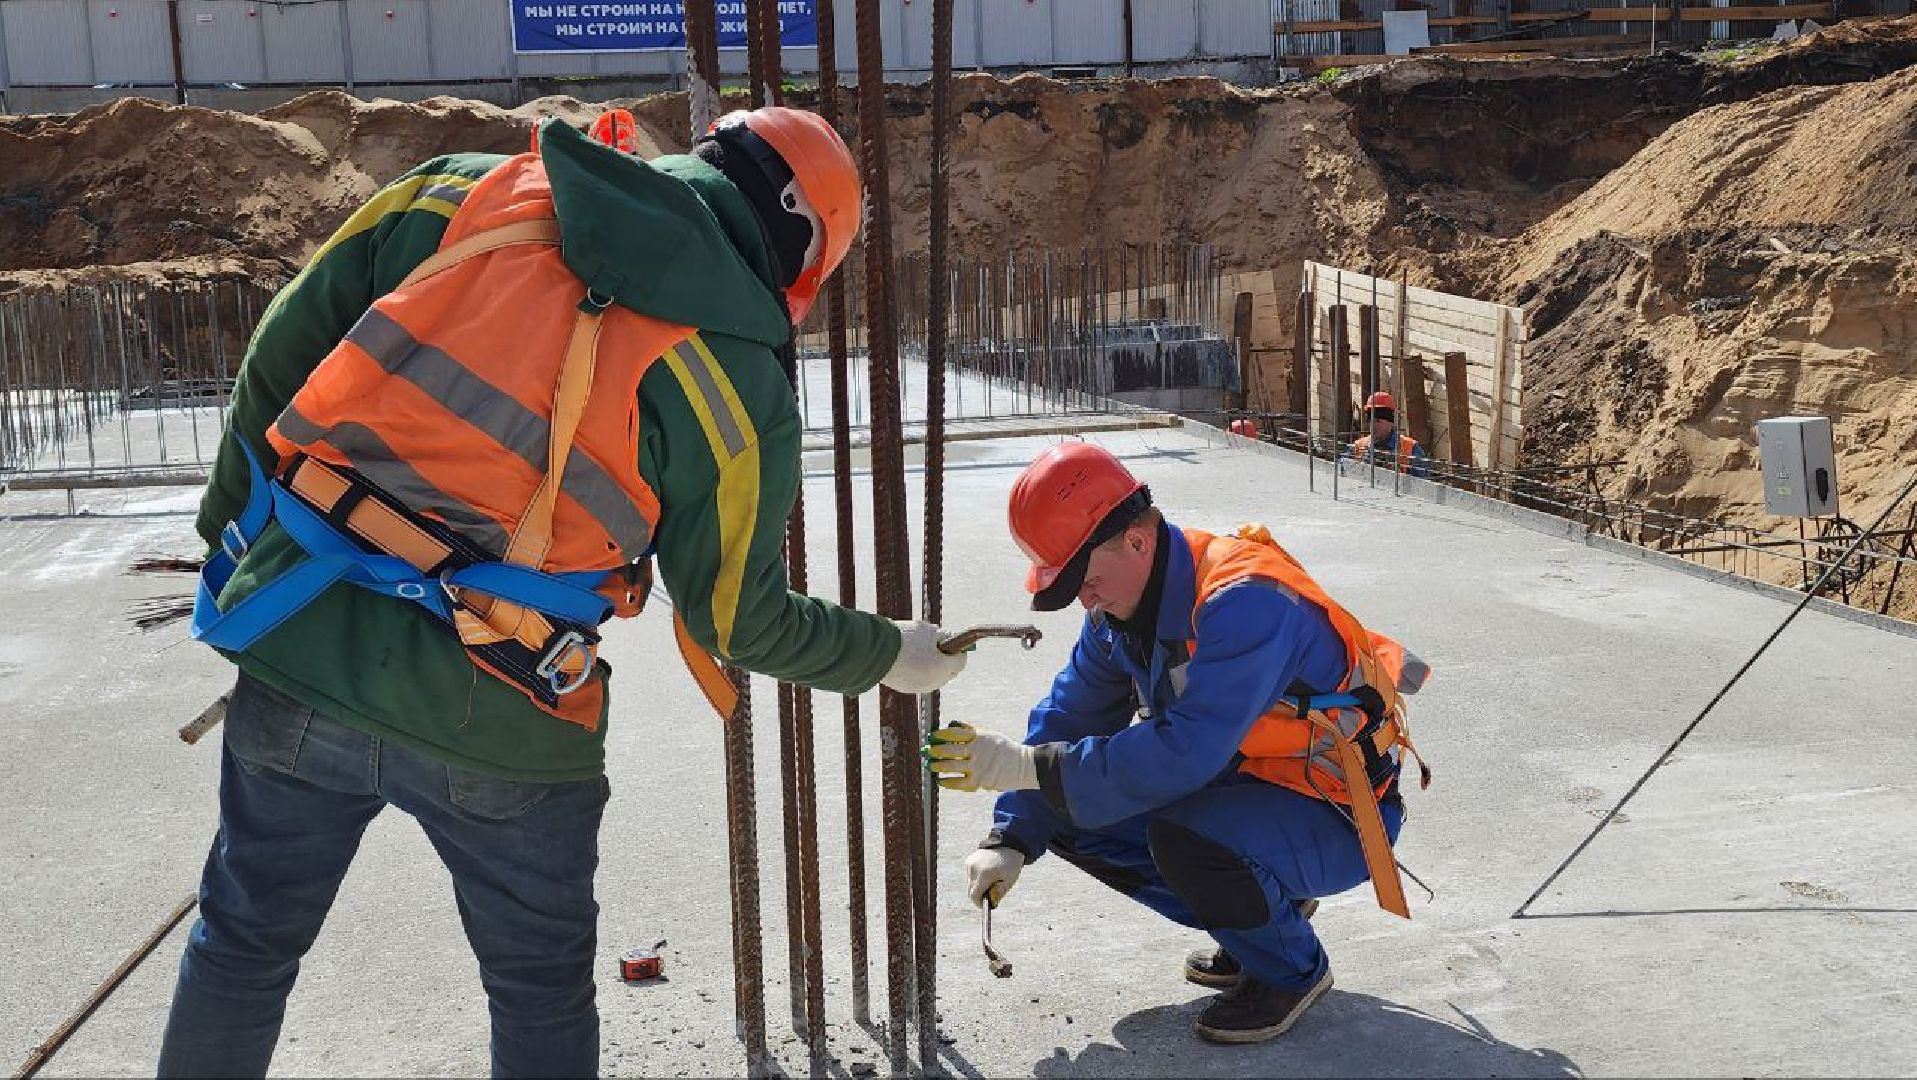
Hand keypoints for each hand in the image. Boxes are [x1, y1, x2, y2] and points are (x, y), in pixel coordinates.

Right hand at [879, 620, 967, 694]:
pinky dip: (918, 670)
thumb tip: (946, 638)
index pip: (961, 661)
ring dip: (931, 665)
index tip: (953, 640)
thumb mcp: (927, 631)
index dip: (959, 649)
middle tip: (936, 644)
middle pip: (948, 671)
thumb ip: (941, 635)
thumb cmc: (904, 638)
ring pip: (933, 676)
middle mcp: (934, 682)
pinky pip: (918, 678)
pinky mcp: (905, 688)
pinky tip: (908, 657)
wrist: (873, 651)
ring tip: (919, 649)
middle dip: (945, 658)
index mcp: (943, 668)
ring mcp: (919, 687)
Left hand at [923, 723, 1037, 792]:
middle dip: (936, 751)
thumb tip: (951, 724)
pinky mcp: (980, 781)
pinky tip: (941, 781)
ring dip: (938, 766)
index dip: (941, 734)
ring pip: (951, 766)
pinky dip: (947, 782)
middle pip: (950, 750)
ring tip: (931, 766)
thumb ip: (972, 730)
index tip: (932, 736)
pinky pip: (958, 782)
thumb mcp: (990, 734)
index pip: (955, 733)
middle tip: (928, 751)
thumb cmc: (1004, 749)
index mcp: (980, 736)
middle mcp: (978, 750)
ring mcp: (978, 767)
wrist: (1023, 766)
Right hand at [965, 846, 1024, 907]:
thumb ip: (998, 893)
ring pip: (970, 883)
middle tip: (989, 895)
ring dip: (978, 886)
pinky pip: (970, 875)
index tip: (985, 906)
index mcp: (985, 874)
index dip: (979, 903)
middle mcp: (974, 869)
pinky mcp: (969, 860)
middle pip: (970, 891)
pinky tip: (987, 873)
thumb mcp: (1009, 881)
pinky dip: (977, 878)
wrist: (1008, 844)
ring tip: (990, 881)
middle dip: (979, 895)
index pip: (974, 895)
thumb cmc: (1011, 864)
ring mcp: (970, 863)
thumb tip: (990, 903)